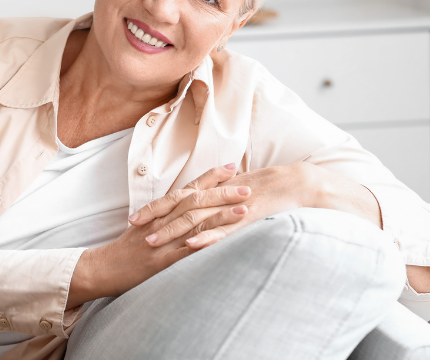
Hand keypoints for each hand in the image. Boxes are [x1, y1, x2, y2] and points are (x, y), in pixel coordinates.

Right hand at [68, 165, 249, 306]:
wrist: (102, 267)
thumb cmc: (126, 248)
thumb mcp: (147, 225)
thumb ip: (167, 215)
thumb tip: (189, 206)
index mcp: (161, 211)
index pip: (189, 188)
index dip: (211, 177)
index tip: (232, 167)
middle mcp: (163, 220)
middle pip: (196, 201)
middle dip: (224, 193)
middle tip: (248, 187)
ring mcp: (162, 239)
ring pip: (194, 223)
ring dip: (221, 215)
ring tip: (244, 210)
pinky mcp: (160, 261)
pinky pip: (184, 252)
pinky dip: (202, 245)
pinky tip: (221, 242)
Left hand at [132, 162, 326, 250]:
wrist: (297, 183)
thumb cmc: (269, 189)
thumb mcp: (238, 191)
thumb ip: (218, 198)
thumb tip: (202, 207)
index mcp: (215, 189)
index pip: (178, 197)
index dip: (156, 207)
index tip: (135, 217)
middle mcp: (219, 195)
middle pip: (180, 205)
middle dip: (156, 217)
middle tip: (133, 228)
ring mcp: (231, 207)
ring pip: (197, 218)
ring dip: (173, 230)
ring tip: (152, 242)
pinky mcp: (246, 218)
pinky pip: (224, 229)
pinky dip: (207, 237)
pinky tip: (191, 246)